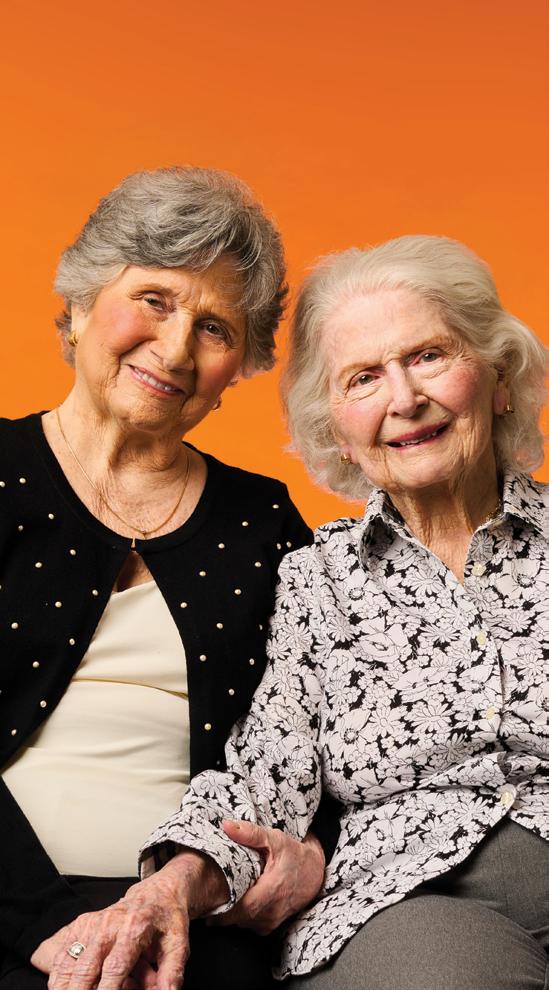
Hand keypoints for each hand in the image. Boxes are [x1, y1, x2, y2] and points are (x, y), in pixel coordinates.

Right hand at [31, 850, 227, 989]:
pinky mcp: (82, 924)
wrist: (157, 892)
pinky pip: (62, 953)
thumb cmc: (167, 920)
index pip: (115, 967)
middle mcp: (109, 924)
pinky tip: (60, 988)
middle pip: (86, 967)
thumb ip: (172, 972)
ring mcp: (92, 923)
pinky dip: (58, 975)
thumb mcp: (179, 944)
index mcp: (135, 928)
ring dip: (64, 985)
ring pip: (68, 961)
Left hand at [211, 822, 324, 934]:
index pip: (239, 909)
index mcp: (270, 891)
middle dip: (222, 910)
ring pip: (243, 924)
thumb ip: (250, 833)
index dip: (222, 908)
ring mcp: (272, 920)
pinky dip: (242, 918)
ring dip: (231, 914)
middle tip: (209, 897)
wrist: (315, 872)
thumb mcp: (274, 839)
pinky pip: (251, 926)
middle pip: (238, 919)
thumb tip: (226, 825)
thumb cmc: (294, 854)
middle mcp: (271, 910)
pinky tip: (237, 904)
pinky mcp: (272, 924)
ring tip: (221, 898)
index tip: (209, 899)